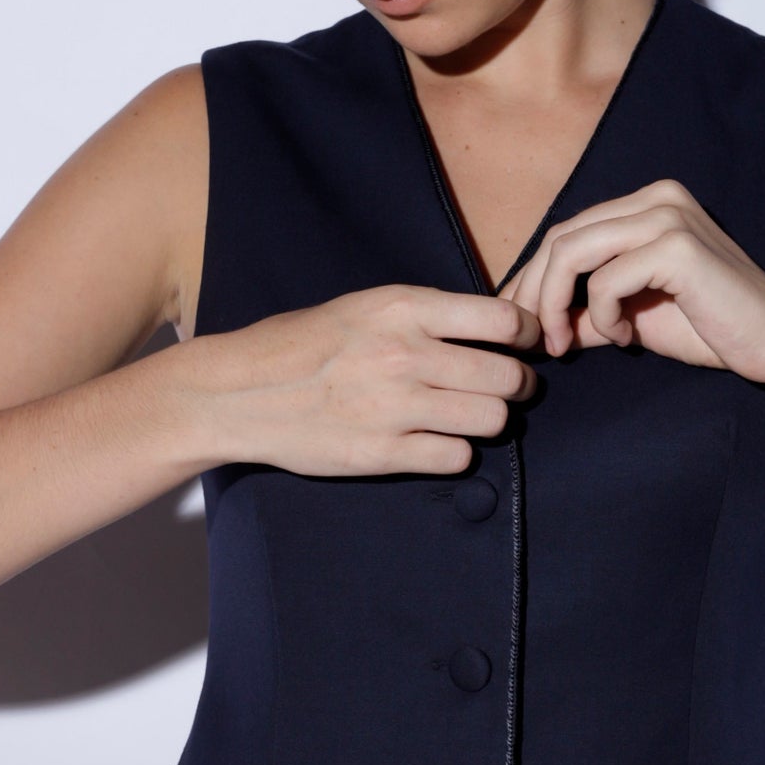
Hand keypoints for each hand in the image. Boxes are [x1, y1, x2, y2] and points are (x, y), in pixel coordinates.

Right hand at [191, 286, 539, 477]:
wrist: (239, 393)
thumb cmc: (302, 345)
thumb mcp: (363, 307)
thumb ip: (423, 315)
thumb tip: (491, 326)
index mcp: (402, 308)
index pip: (502, 319)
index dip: (525, 334)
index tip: (524, 344)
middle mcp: (405, 355)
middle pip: (508, 376)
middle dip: (518, 384)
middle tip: (509, 387)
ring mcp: (395, 408)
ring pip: (492, 419)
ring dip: (492, 420)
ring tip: (473, 416)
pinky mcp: (383, 453)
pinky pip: (457, 457)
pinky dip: (456, 451)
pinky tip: (437, 441)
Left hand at [504, 181, 764, 392]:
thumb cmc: (712, 328)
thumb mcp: (634, 317)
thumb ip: (586, 313)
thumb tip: (533, 324)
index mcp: (648, 203)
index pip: (567, 231)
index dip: (533, 278)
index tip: (523, 324)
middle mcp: (656, 197)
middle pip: (560, 237)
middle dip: (534, 293)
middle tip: (537, 340)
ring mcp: (668, 216)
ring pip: (571, 252)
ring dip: (554, 304)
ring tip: (566, 343)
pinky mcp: (677, 247)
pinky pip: (604, 281)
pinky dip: (601, 316)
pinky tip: (625, 337)